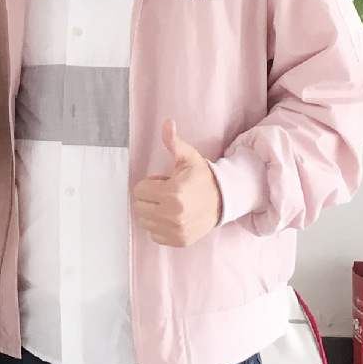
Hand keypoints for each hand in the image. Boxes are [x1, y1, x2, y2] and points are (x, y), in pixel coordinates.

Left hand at [131, 119, 221, 247]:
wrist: (222, 200)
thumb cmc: (201, 177)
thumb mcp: (188, 157)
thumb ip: (173, 142)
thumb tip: (167, 123)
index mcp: (172, 192)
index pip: (139, 190)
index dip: (151, 183)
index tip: (164, 181)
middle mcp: (173, 214)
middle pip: (140, 206)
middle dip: (149, 198)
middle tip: (166, 193)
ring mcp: (176, 230)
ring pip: (145, 222)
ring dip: (153, 213)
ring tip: (170, 205)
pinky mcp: (179, 241)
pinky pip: (155, 236)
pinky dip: (160, 227)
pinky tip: (172, 218)